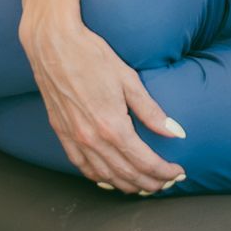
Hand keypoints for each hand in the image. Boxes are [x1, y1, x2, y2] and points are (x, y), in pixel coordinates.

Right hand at [19, 12, 186, 192]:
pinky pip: (81, 166)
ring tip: (144, 186)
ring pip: (105, 176)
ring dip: (127, 185)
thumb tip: (175, 132)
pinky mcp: (61, 133)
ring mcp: (74, 138)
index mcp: (112, 126)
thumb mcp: (128, 79)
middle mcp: (92, 139)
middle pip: (127, 174)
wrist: (53, 44)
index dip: (164, 172)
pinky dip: (99, 178)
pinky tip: (109, 178)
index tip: (178, 172)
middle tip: (167, 183)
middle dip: (150, 183)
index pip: (145, 162)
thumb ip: (151, 111)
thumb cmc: (91, 55)